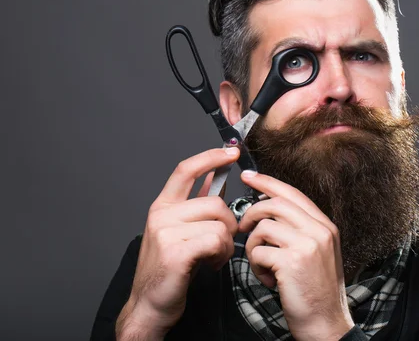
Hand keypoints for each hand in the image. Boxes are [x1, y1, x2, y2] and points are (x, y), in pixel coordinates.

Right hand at [116, 148, 239, 339]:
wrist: (149, 304)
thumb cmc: (170, 268)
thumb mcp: (182, 230)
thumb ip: (197, 203)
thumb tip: (214, 177)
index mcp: (163, 206)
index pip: (186, 170)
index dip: (210, 157)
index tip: (231, 151)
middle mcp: (161, 215)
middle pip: (214, 203)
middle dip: (229, 224)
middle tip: (223, 242)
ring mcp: (165, 232)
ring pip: (218, 223)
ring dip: (225, 244)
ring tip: (214, 256)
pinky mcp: (175, 252)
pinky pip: (215, 241)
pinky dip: (220, 254)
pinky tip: (211, 263)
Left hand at [239, 170, 354, 340]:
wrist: (326, 324)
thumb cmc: (315, 291)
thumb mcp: (316, 253)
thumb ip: (299, 230)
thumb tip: (268, 208)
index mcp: (325, 226)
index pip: (292, 193)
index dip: (267, 182)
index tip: (249, 176)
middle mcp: (319, 231)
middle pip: (275, 204)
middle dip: (252, 213)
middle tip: (243, 227)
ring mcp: (307, 245)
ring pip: (263, 227)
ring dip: (254, 247)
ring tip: (263, 265)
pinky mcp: (292, 262)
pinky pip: (259, 252)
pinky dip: (257, 266)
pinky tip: (269, 279)